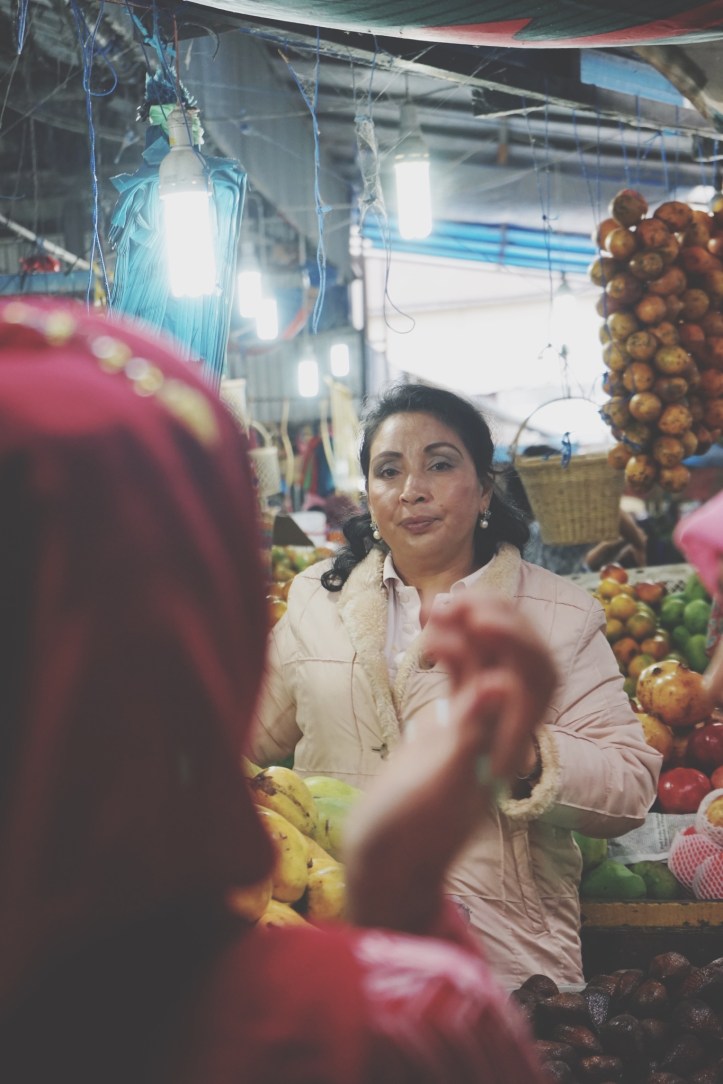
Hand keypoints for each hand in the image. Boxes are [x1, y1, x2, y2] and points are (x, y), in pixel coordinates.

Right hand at [343, 592, 556, 933]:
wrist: (383, 864)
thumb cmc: (406, 836)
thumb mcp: (436, 787)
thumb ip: (470, 735)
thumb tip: (500, 684)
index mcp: (509, 745)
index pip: (536, 678)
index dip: (517, 639)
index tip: (478, 616)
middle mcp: (502, 731)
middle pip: (522, 662)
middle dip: (498, 622)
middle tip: (458, 599)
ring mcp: (477, 726)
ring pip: (492, 662)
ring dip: (474, 626)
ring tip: (438, 604)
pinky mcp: (451, 727)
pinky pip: (464, 674)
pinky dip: (452, 647)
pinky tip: (429, 631)